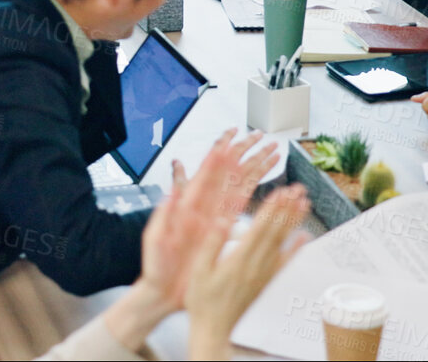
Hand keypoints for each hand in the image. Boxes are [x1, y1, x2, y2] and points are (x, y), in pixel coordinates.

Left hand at [132, 130, 278, 310]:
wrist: (163, 292)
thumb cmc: (156, 265)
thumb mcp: (156, 237)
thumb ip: (165, 212)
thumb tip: (172, 189)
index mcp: (189, 205)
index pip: (208, 171)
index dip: (221, 152)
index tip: (232, 135)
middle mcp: (205, 208)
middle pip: (230, 173)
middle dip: (245, 152)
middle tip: (260, 136)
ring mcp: (216, 219)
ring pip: (241, 187)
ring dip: (256, 168)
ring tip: (270, 153)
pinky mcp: (224, 233)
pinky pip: (245, 210)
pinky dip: (258, 197)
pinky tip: (271, 187)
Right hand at [184, 184, 310, 359]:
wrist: (213, 328)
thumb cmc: (202, 300)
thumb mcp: (198, 270)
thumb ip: (211, 244)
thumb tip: (223, 220)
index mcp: (238, 259)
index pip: (259, 228)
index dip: (271, 209)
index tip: (281, 191)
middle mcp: (255, 266)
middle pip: (275, 231)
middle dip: (287, 208)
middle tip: (298, 188)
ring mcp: (263, 274)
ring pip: (282, 243)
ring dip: (294, 221)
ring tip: (305, 203)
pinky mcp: (265, 281)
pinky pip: (284, 262)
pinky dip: (296, 248)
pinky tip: (304, 236)